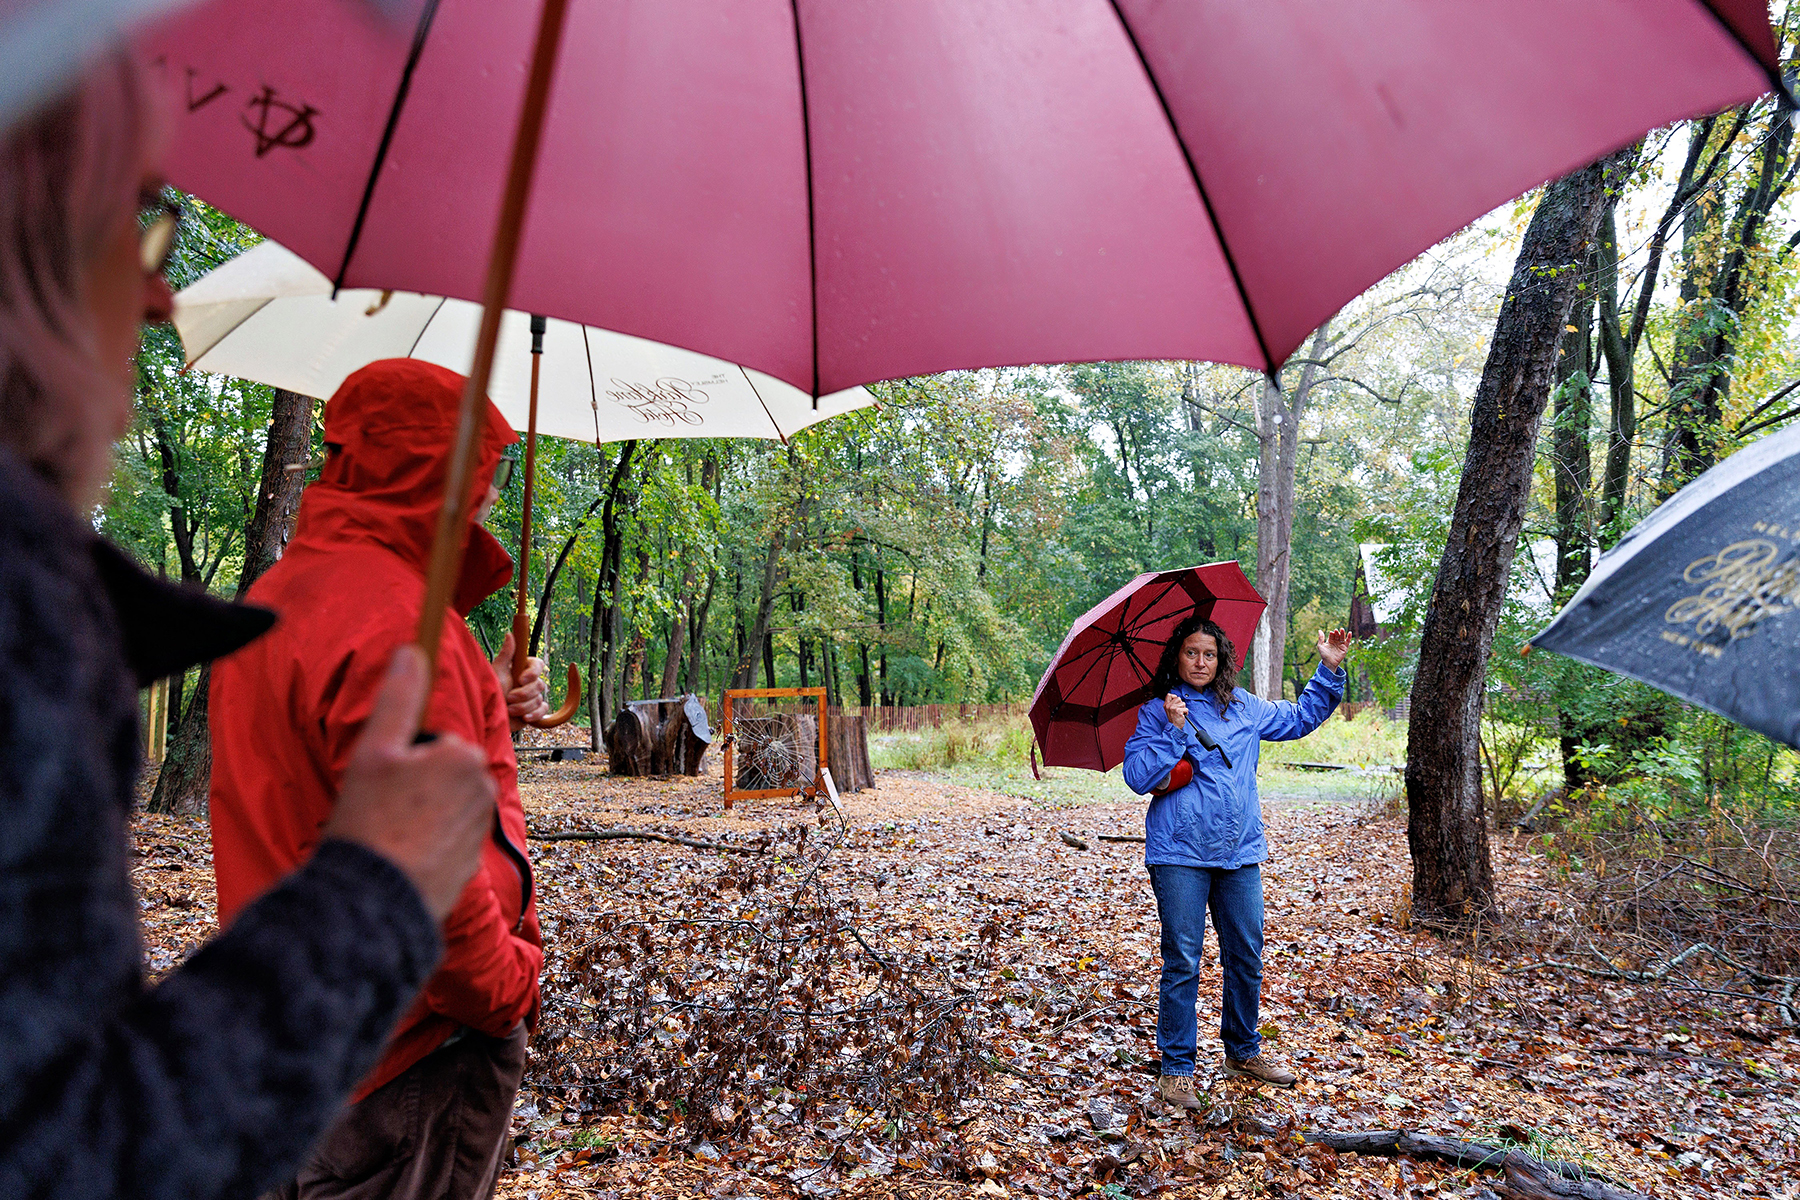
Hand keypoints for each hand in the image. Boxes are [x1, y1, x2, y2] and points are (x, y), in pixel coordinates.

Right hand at [324, 645, 495, 921]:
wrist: (377, 901)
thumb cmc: (371, 822)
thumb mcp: (375, 751)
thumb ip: (398, 697)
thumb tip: (412, 651)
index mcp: (465, 756)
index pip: (431, 744)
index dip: (400, 761)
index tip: (382, 784)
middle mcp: (483, 789)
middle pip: (439, 774)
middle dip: (413, 786)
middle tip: (381, 809)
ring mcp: (480, 828)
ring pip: (442, 805)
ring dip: (419, 814)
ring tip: (389, 834)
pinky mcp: (471, 862)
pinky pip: (444, 838)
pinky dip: (425, 844)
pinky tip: (402, 856)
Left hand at [493, 632, 549, 730]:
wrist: (488, 717)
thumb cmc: (491, 693)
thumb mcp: (497, 671)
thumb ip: (506, 654)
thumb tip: (510, 634)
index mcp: (522, 670)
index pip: (538, 665)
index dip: (533, 673)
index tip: (521, 679)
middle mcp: (528, 682)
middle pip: (540, 684)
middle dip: (523, 694)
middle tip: (509, 697)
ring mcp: (532, 697)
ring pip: (539, 699)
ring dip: (522, 706)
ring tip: (508, 709)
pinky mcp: (534, 711)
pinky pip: (543, 710)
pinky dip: (533, 714)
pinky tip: (523, 717)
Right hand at [1162, 691, 1187, 728]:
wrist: (1173, 726)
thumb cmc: (1173, 718)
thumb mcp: (1168, 710)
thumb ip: (1171, 703)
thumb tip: (1176, 697)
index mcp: (1166, 704)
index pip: (1169, 695)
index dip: (1174, 696)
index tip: (1176, 702)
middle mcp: (1168, 705)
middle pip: (1178, 698)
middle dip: (1180, 703)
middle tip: (1178, 709)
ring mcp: (1173, 708)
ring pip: (1183, 703)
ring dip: (1183, 708)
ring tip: (1180, 712)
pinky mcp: (1178, 711)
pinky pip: (1186, 709)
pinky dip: (1186, 712)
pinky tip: (1182, 715)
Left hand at [1317, 627, 1351, 670]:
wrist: (1329, 662)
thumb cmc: (1324, 655)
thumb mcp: (1320, 645)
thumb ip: (1321, 638)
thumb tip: (1319, 630)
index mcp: (1330, 641)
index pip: (1332, 635)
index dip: (1332, 633)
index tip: (1331, 632)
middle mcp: (1336, 642)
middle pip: (1337, 636)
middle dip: (1337, 633)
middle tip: (1336, 630)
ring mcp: (1340, 645)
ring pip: (1342, 638)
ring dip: (1342, 633)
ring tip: (1342, 629)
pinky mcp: (1345, 648)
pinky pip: (1347, 642)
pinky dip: (1349, 637)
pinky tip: (1350, 632)